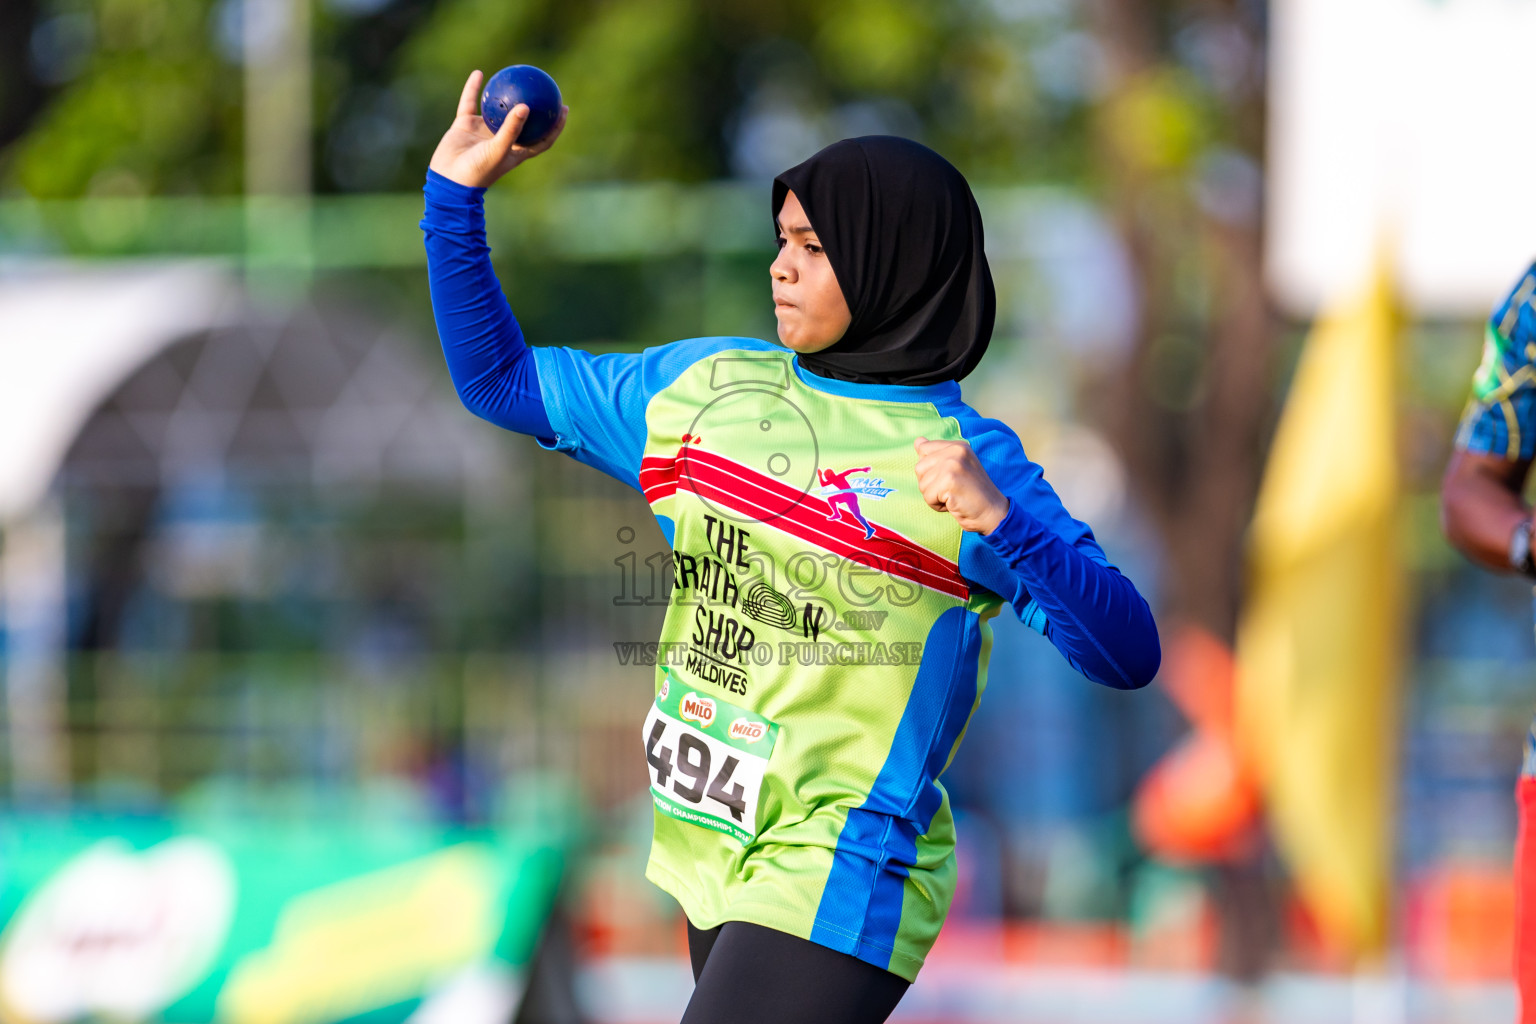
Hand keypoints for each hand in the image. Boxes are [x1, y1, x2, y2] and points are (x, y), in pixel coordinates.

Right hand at [428, 69, 568, 188]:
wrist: (448, 179)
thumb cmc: (478, 170)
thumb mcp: (499, 150)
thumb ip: (512, 129)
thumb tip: (527, 106)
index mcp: (515, 151)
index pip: (542, 139)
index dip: (554, 126)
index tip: (564, 109)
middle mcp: (501, 140)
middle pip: (522, 121)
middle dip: (534, 106)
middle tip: (544, 87)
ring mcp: (482, 132)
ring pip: (495, 109)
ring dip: (503, 93)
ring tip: (513, 74)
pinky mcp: (465, 125)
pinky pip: (470, 102)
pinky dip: (473, 88)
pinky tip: (479, 73)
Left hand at [913, 436, 1009, 534]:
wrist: (992, 513)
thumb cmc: (972, 494)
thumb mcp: (956, 468)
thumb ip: (936, 455)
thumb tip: (917, 441)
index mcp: (957, 446)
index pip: (923, 448)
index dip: (930, 468)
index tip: (950, 477)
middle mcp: (955, 451)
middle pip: (919, 468)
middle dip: (930, 484)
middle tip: (952, 490)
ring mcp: (953, 464)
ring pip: (922, 483)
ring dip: (934, 496)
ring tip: (953, 496)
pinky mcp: (950, 481)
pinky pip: (928, 496)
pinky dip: (937, 505)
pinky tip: (953, 503)